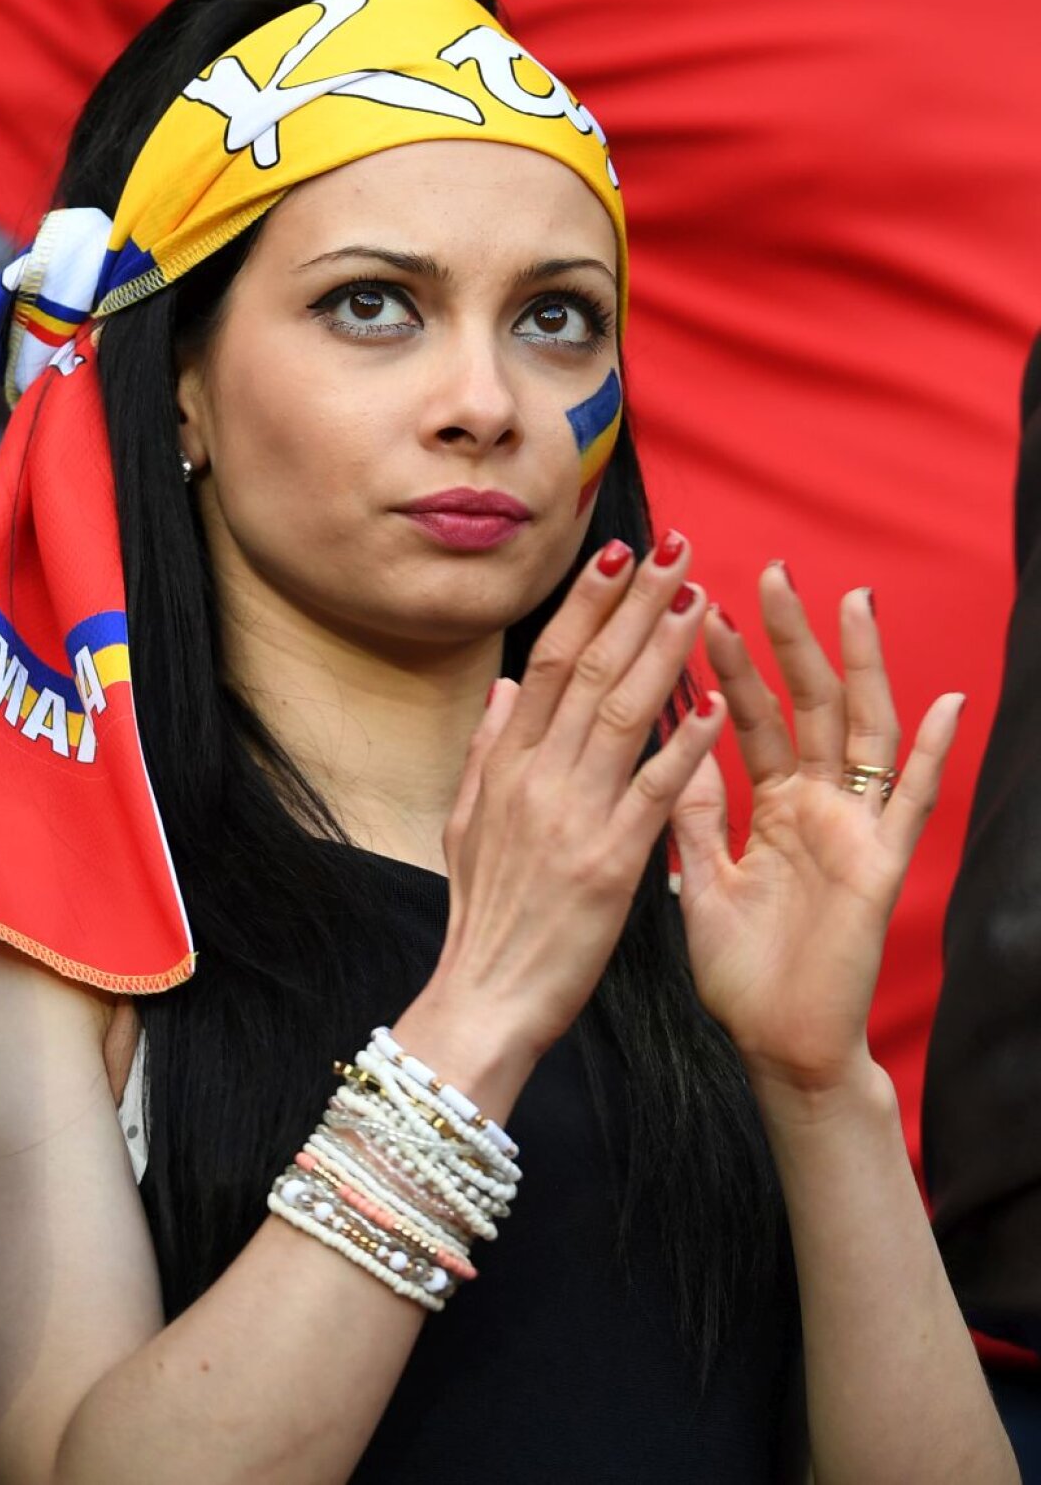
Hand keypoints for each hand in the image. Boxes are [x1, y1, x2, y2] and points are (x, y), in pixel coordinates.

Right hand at [420, 534, 723, 1077]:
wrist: (484, 1000)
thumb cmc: (484, 917)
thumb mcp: (465, 824)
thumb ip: (487, 751)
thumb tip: (504, 689)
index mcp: (505, 765)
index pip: (547, 663)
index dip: (585, 605)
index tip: (617, 553)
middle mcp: (536, 777)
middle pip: (589, 670)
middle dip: (634, 602)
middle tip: (676, 547)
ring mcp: (571, 816)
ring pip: (623, 712)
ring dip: (665, 649)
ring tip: (700, 595)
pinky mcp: (609, 863)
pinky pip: (654, 791)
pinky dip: (684, 744)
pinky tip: (715, 703)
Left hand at [671, 564, 963, 1099]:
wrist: (781, 1048)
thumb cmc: (743, 972)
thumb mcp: (702, 878)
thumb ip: (695, 811)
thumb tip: (673, 737)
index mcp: (771, 805)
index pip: (748, 717)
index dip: (729, 664)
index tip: (703, 608)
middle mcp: (816, 805)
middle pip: (807, 704)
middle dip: (790, 640)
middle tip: (771, 571)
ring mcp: (854, 829)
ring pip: (861, 730)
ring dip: (858, 667)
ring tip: (852, 601)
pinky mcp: (883, 865)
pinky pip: (912, 802)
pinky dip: (930, 753)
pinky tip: (946, 702)